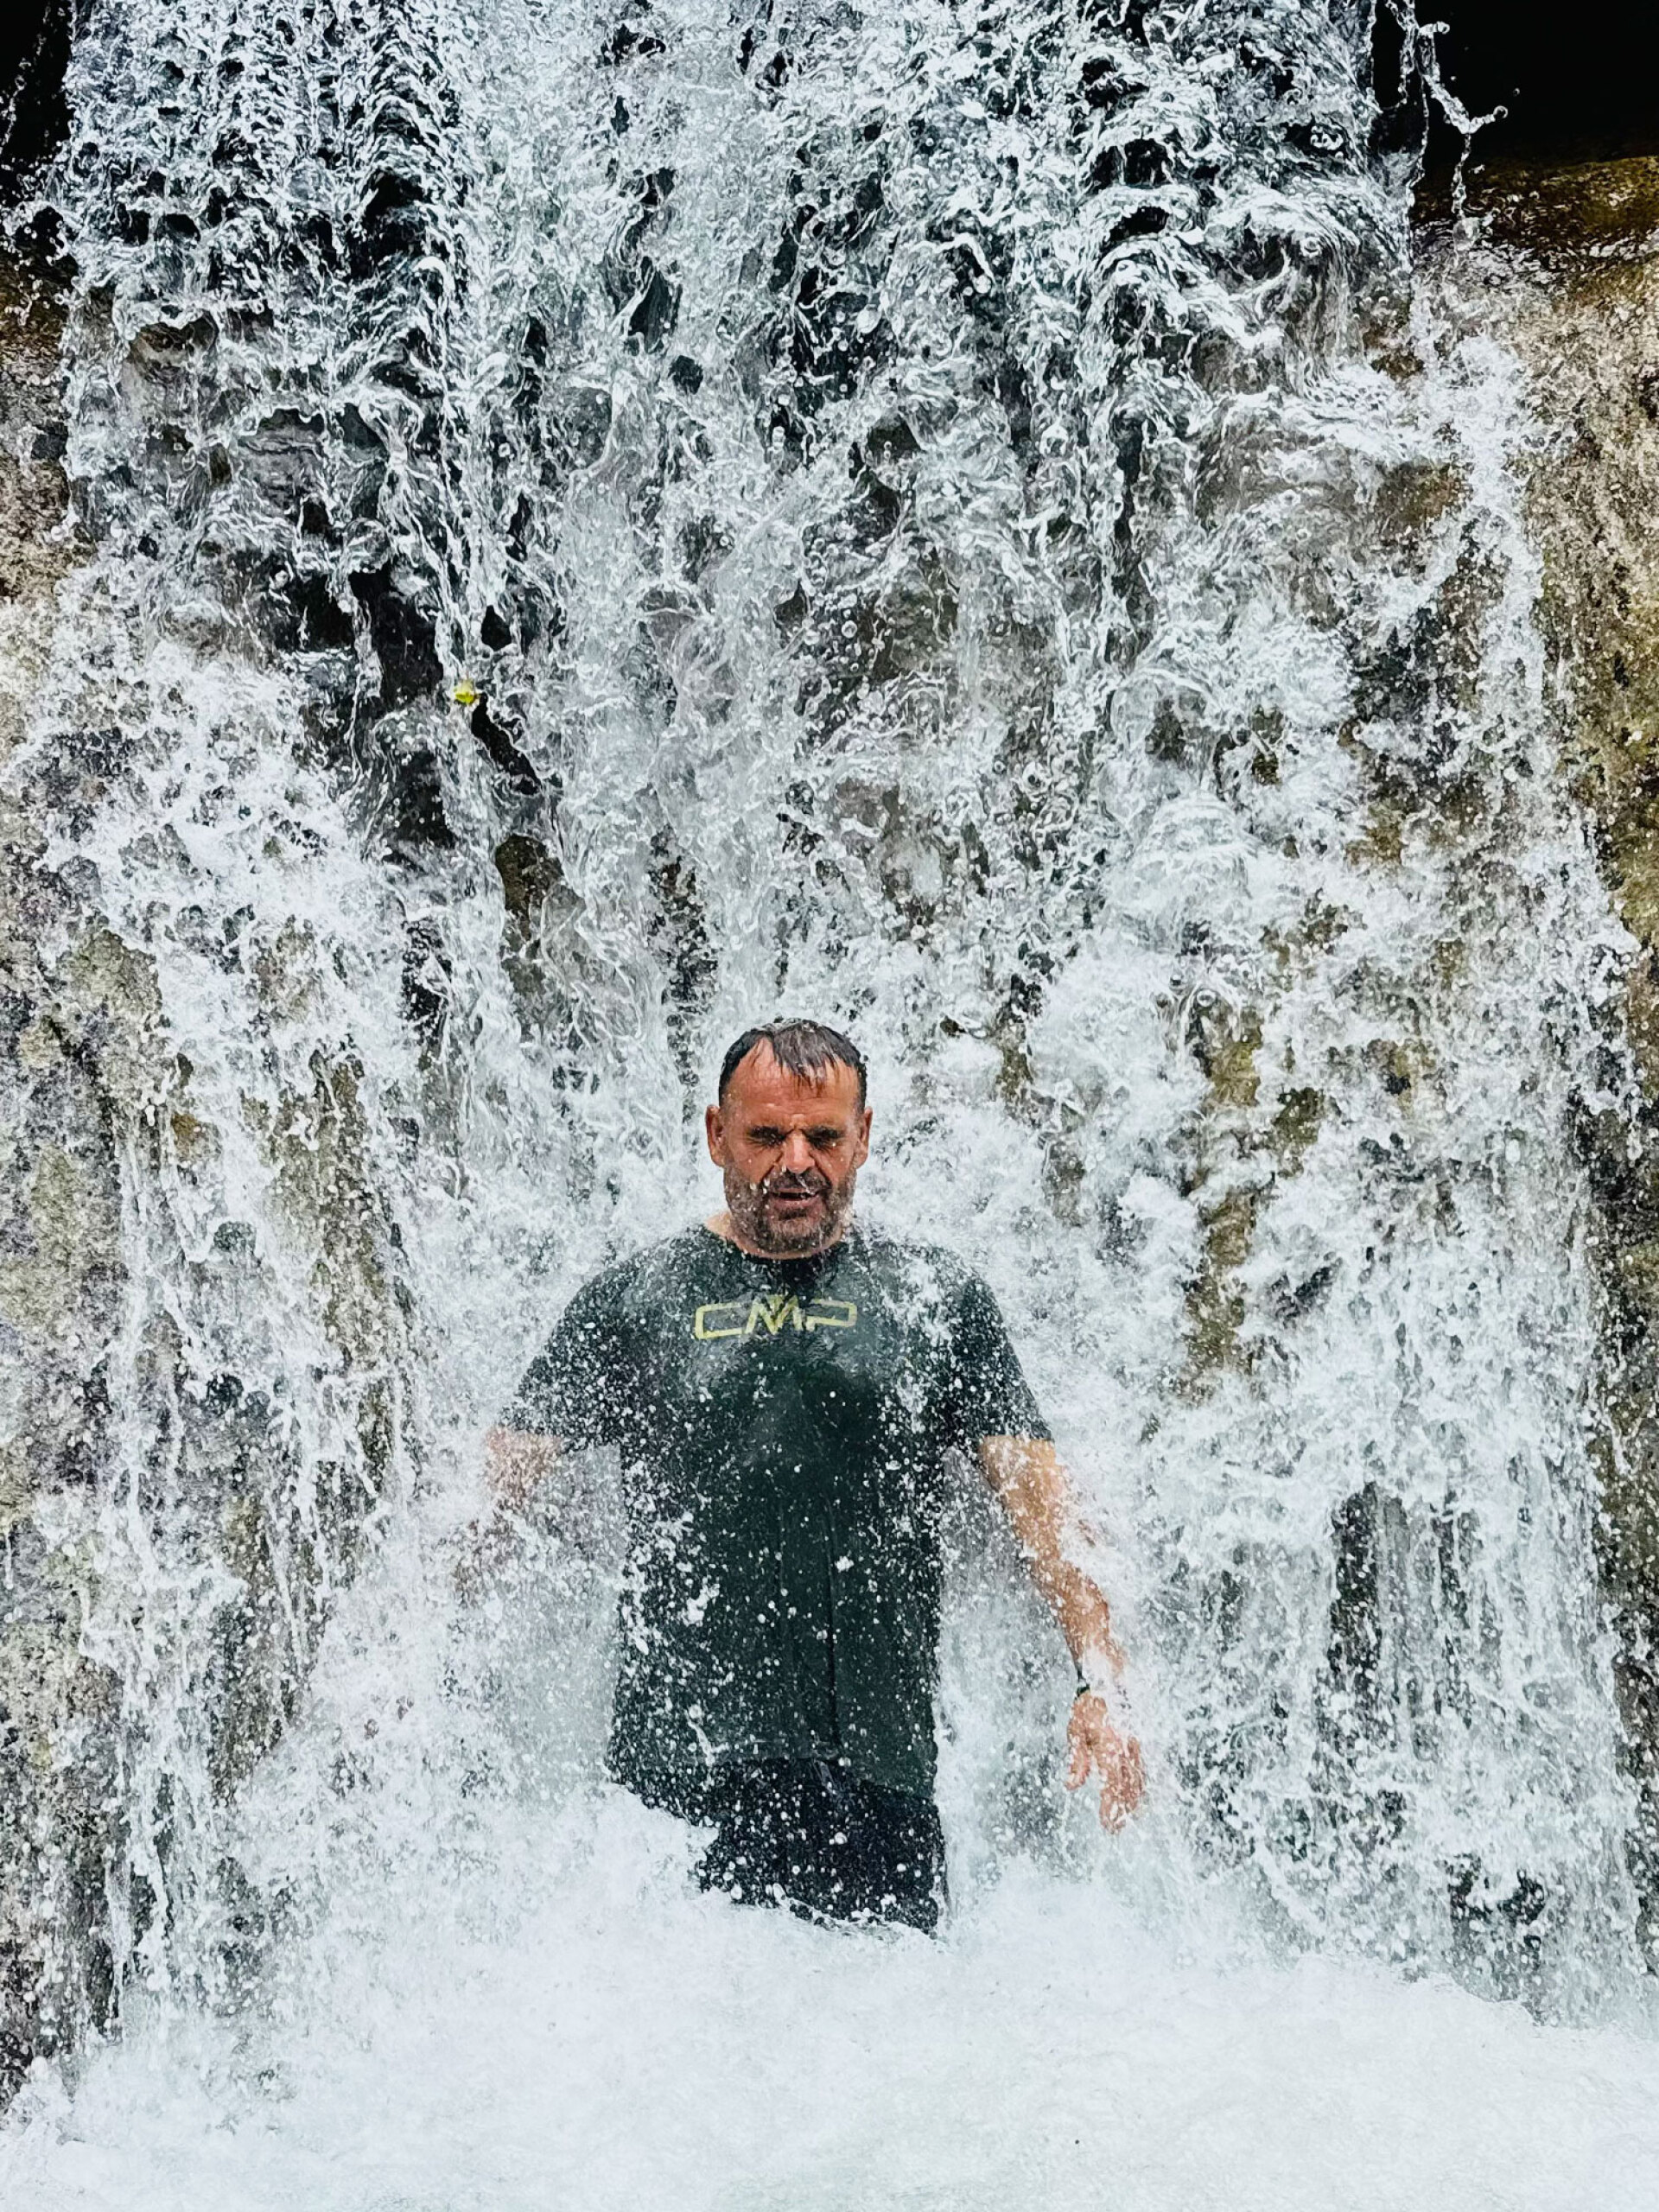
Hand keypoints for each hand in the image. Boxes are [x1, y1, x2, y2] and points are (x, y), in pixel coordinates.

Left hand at [1065, 1691, 1144, 1831]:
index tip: (1106, 1823)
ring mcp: (1137, 1747)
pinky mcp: (1140, 1744)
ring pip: (1139, 1782)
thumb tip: (1072, 1786)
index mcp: (1110, 1748)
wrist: (1110, 1682)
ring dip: (1133, 1803)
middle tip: (1115, 1829)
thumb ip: (1077, 1760)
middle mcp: (1127, 1750)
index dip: (1110, 1807)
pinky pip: (1144, 1771)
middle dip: (1122, 1811)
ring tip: (1127, 1820)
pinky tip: (1140, 1800)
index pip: (1111, 1785)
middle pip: (1128, 1789)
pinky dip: (1142, 1788)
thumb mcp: (1076, 1732)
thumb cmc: (1090, 1707)